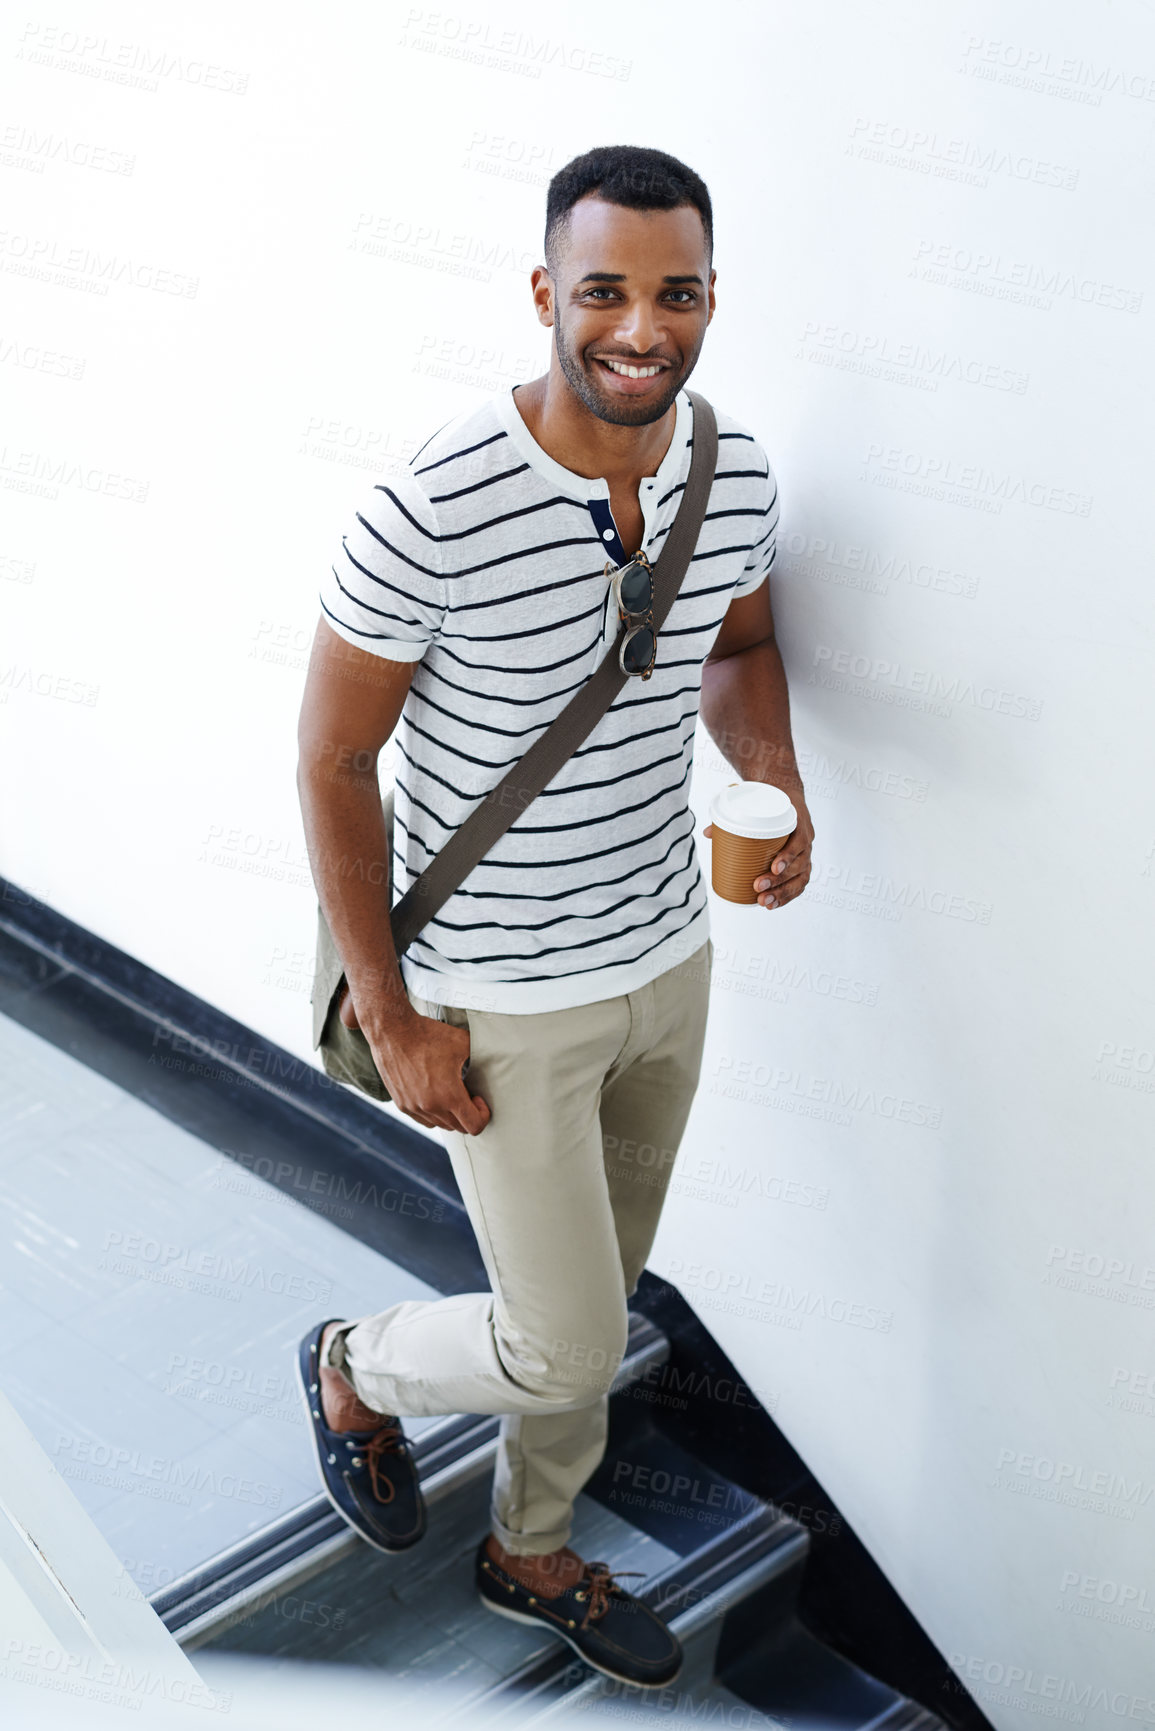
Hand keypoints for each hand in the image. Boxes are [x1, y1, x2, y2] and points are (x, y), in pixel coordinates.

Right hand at [338, 984, 490, 1135]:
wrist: (393, 1031)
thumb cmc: (427, 1035)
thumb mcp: (462, 1042)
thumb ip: (481, 1055)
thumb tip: (494, 1057)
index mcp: (449, 1095)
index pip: (474, 1126)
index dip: (483, 1115)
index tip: (478, 1098)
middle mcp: (431, 1106)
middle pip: (458, 1127)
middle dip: (468, 1114)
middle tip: (468, 1093)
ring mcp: (414, 1107)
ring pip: (441, 1125)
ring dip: (451, 1115)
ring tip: (451, 1093)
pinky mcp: (402, 1104)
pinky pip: (424, 1120)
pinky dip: (434, 1114)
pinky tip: (436, 1096)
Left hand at [702, 799, 814, 908]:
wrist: (790, 801)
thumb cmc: (773, 803)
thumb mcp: (758, 803)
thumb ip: (735, 817)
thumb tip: (708, 833)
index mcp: (799, 824)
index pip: (799, 842)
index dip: (788, 857)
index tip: (773, 867)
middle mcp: (806, 841)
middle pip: (799, 865)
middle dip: (779, 880)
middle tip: (758, 887)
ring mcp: (806, 855)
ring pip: (800, 878)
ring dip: (782, 893)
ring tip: (764, 902)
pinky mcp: (803, 865)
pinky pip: (799, 884)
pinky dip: (787, 896)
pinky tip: (773, 904)